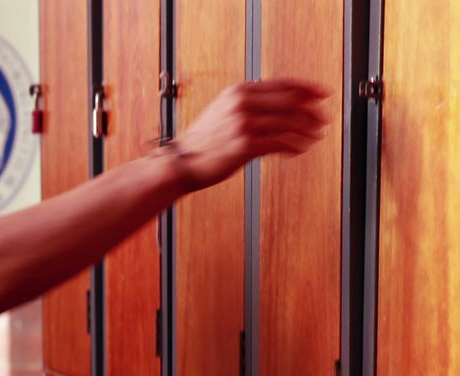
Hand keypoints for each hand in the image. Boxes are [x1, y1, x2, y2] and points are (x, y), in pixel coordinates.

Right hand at [173, 78, 330, 190]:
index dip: (307, 88)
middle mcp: (242, 104)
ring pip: (290, 123)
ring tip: (314, 137)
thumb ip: (252, 104)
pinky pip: (282, 143)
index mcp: (239, 91)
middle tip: (323, 119)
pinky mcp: (245, 145)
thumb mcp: (225, 111)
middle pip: (291, 101)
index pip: (283, 83)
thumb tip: (286, 105)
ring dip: (307, 131)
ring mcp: (243, 124)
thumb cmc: (204, 140)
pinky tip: (299, 149)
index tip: (323, 94)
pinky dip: (296, 146)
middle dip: (313, 111)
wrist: (182, 162)